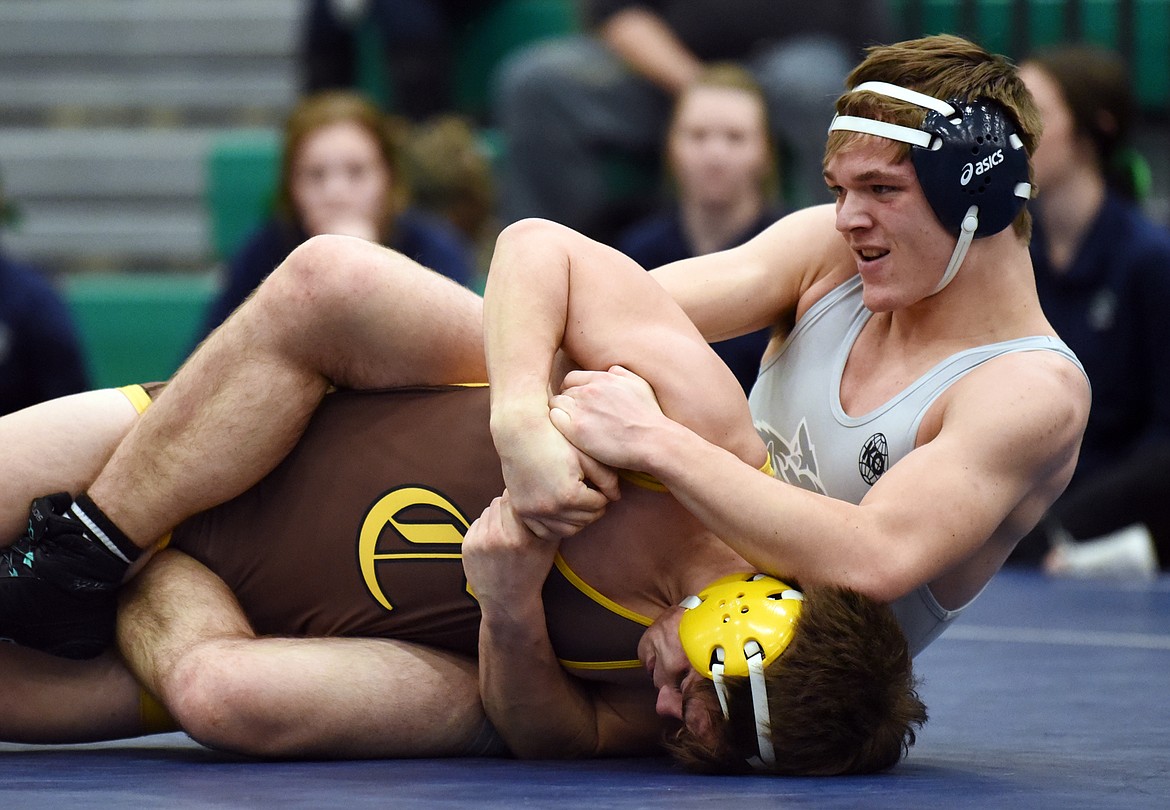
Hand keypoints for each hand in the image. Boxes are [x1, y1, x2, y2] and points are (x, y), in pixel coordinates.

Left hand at [462, 493, 559, 612]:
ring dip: (497, 516)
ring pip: (488, 510)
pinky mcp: (467, 546)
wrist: (507, 601)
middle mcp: (497, 538)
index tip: (526, 502)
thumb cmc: (532, 571)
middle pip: (500, 501)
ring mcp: (479, 542)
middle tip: (516, 518)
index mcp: (520, 537)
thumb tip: (540, 491)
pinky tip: (494, 543)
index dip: (521, 499)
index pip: (514, 499)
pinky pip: (477, 522)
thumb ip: (545, 519)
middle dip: (508, 507)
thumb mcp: (548, 547)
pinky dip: (486, 527)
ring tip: (507, 533)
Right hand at [493, 404, 619, 541]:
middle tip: (592, 496)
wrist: (519, 433)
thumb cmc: (555, 438)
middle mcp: (551, 509)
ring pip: (567, 530)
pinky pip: (544, 531)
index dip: (603, 495)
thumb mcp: (586, 456)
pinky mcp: (522, 511)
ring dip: (577, 520)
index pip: (599, 505)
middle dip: (593, 508)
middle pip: (585, 520)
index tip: (600, 487)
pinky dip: (556, 526)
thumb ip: (606, 478)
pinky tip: (561, 512)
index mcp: (570, 495)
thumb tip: (616, 497)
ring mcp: (534, 512)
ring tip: (579, 504)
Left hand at [549, 365, 670, 470]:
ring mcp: (581, 409)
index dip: (571, 390)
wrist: (653, 440)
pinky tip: (565, 432)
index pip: (572, 378)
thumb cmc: (649, 416)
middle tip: (572, 417)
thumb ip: (622, 374)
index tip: (575, 402)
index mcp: (603, 379)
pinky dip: (557, 424)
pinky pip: (554, 419)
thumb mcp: (640, 385)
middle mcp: (589, 390)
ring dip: (560, 413)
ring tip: (568, 426)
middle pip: (563, 391)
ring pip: (556, 404)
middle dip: (566, 403)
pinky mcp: (576, 429)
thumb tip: (610, 370)